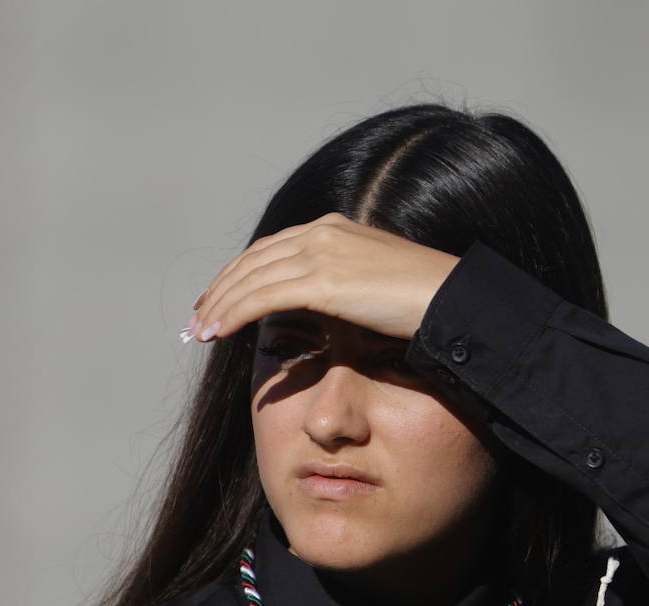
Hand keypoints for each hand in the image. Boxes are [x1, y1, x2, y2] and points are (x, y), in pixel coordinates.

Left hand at [184, 212, 460, 342]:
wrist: (452, 300)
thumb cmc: (424, 301)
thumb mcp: (376, 284)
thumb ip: (345, 286)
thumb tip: (325, 308)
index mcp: (333, 230)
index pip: (269, 250)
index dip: (237, 274)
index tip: (217, 298)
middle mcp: (322, 234)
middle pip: (252, 261)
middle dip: (219, 291)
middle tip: (195, 320)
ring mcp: (322, 254)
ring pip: (250, 279)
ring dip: (218, 307)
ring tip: (198, 333)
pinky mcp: (324, 280)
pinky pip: (262, 296)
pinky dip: (233, 313)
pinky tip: (216, 332)